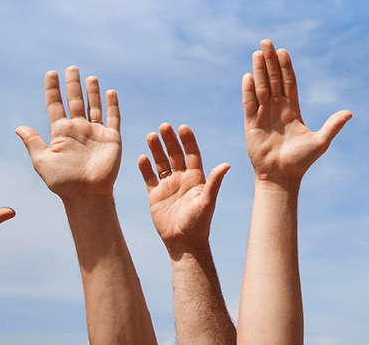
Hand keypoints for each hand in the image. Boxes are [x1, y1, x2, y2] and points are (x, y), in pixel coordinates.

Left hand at [16, 66, 121, 200]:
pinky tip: (110, 92)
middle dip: (72, 84)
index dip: (53, 89)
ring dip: (91, 91)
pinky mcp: (111, 138)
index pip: (55, 105)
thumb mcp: (41, 161)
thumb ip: (32, 142)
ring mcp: (95, 133)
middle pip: (75, 101)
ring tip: (89, 77)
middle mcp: (78, 129)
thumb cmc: (62, 182)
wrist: (86, 195)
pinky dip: (112, 105)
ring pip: (93, 106)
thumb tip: (18, 127)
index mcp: (61, 133)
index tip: (51, 73)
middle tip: (71, 68)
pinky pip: (112, 117)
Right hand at [139, 123, 229, 253]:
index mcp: (196, 178)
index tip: (182, 127)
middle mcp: (182, 179)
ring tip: (151, 135)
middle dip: (170, 140)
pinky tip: (141, 157)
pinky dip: (145, 168)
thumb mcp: (207, 201)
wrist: (183, 242)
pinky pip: (149, 178)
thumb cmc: (199, 223)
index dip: (188, 141)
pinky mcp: (155, 195)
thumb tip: (227, 164)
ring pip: (161, 163)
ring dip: (156, 150)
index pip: (192, 154)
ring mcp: (168, 186)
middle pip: (175, 154)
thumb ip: (214, 182)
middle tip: (164, 126)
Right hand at [243, 39, 351, 183]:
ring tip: (257, 53)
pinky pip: (249, 103)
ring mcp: (263, 115)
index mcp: (293, 110)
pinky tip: (248, 76)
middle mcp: (277, 109)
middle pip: (273, 79)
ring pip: (261, 87)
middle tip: (266, 42)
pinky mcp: (251, 124)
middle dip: (270, 61)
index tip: (283, 51)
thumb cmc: (301, 162)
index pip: (289, 83)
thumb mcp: (321, 142)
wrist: (282, 177)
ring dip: (259, 70)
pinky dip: (248, 90)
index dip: (286, 67)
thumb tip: (350, 113)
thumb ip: (333, 126)